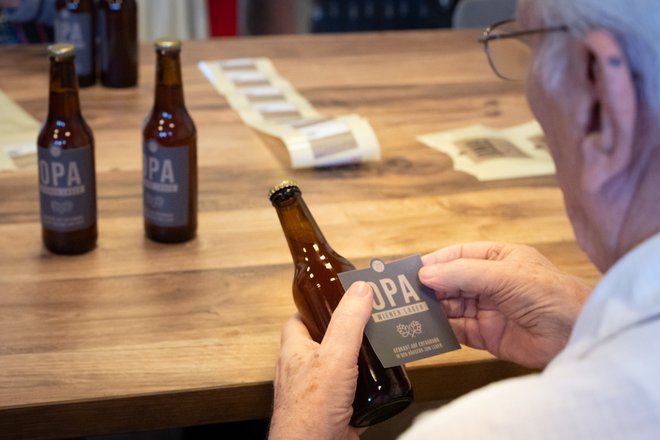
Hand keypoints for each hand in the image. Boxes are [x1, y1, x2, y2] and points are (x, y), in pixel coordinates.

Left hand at [269, 281, 372, 439]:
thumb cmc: (309, 411)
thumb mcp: (334, 356)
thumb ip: (348, 323)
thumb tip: (361, 289)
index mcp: (295, 350)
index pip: (300, 318)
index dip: (317, 306)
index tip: (339, 296)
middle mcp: (305, 369)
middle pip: (327, 340)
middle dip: (350, 331)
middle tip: (373, 319)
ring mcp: (321, 391)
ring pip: (343, 366)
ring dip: (363, 358)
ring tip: (385, 343)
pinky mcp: (337, 411)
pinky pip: (355, 392)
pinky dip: (370, 386)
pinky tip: (386, 380)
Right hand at [419, 242, 592, 368]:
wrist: (577, 335)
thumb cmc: (549, 294)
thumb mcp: (503, 275)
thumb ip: (462, 274)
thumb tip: (426, 274)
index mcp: (496, 259)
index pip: (456, 256)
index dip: (433, 263)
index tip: (410, 271)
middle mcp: (489, 283)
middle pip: (450, 283)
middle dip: (428, 288)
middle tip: (403, 295)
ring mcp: (487, 310)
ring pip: (450, 307)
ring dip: (431, 310)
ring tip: (408, 313)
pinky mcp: (487, 336)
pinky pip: (457, 331)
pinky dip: (441, 331)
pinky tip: (426, 331)